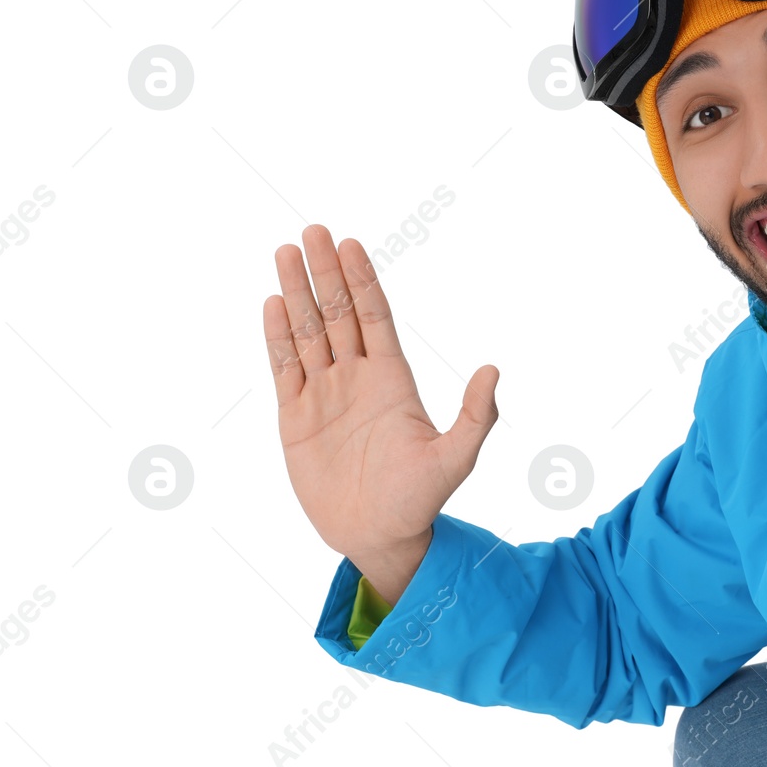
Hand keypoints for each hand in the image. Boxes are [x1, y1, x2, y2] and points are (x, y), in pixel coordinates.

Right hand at [264, 225, 499, 596]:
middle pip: (338, 313)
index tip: (352, 243)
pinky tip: (273, 304)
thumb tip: (493, 370)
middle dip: (326, 272)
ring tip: (285, 252)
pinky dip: (277, 337)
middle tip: (312, 230)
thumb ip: (476, 416)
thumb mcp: (456, 460)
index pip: (375, 317)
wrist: (378, 536)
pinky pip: (284, 369)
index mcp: (393, 379)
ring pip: (308, 333)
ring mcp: (325, 394)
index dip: (364, 280)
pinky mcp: (297, 418)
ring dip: (297, 293)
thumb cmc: (420, 499)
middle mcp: (357, 378)